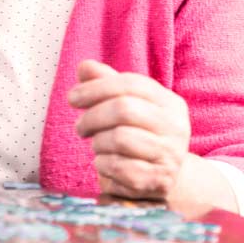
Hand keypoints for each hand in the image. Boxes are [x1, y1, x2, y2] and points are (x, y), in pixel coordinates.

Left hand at [69, 59, 192, 200]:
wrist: (161, 175)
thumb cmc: (137, 132)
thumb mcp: (126, 103)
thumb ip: (105, 81)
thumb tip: (85, 67)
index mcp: (170, 102)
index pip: (130, 84)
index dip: (95, 88)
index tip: (72, 98)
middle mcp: (176, 127)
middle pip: (124, 109)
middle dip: (92, 117)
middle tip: (80, 127)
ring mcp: (170, 156)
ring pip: (119, 138)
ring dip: (98, 142)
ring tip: (97, 144)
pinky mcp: (158, 180)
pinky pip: (118, 167)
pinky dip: (102, 163)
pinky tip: (105, 162)